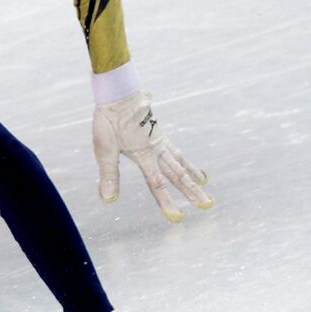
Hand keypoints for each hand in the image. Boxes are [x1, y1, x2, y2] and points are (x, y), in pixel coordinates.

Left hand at [92, 90, 211, 220]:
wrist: (119, 93)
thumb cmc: (109, 120)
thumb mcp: (104, 148)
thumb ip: (108, 175)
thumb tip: (109, 199)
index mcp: (145, 155)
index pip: (158, 184)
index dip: (167, 202)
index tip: (177, 217)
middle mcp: (157, 149)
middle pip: (177, 175)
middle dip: (191, 192)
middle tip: (208, 205)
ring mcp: (160, 141)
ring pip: (180, 162)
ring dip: (192, 176)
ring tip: (205, 185)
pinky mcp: (158, 133)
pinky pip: (176, 151)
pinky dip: (186, 160)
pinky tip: (189, 164)